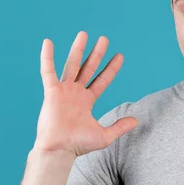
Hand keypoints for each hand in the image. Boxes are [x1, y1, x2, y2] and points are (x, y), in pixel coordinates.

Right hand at [33, 31, 137, 156]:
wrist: (60, 150)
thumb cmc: (78, 145)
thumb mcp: (105, 136)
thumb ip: (120, 127)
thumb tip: (136, 120)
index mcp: (86, 101)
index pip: (102, 80)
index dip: (111, 68)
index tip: (120, 56)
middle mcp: (75, 93)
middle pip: (88, 68)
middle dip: (97, 53)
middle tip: (105, 39)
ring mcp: (63, 91)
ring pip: (72, 65)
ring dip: (78, 49)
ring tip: (84, 34)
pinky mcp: (51, 92)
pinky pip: (48, 71)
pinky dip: (47, 57)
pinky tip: (48, 43)